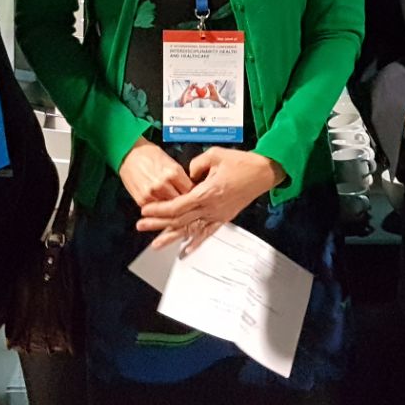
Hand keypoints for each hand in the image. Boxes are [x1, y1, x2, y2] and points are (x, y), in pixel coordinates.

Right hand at [118, 138, 192, 206]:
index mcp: (174, 172)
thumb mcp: (171, 162)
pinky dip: (159, 207)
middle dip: (182, 201)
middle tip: (182, 199)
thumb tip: (191, 189)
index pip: (191, 191)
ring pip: (169, 208)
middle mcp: (163, 184)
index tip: (191, 193)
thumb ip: (180, 177)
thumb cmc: (149, 155)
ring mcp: (152, 194)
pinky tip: (159, 201)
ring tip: (170, 201)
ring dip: (170, 206)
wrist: (129, 153)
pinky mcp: (142, 200)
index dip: (192, 193)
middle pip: (181, 201)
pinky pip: (156, 210)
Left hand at [136, 148, 285, 251]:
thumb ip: (196, 165)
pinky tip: (186, 249)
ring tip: (155, 244)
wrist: (263, 173)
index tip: (145, 210)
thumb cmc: (241, 162)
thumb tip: (187, 175)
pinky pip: (208, 233)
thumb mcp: (215, 155)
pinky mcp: (224, 217)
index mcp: (207, 192)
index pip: (177, 206)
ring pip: (190, 229)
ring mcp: (218, 215)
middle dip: (158, 224)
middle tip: (141, 225)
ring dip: (171, 236)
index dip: (160, 210)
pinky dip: (196, 242)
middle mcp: (211, 207)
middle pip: (179, 220)